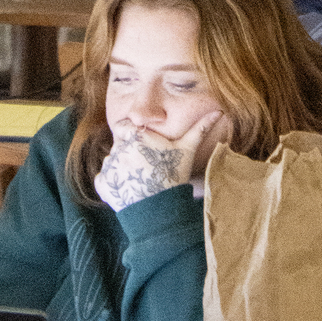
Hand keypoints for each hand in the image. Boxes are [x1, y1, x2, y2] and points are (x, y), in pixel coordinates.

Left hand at [94, 110, 223, 211]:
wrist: (161, 208)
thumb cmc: (174, 176)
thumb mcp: (186, 150)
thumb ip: (199, 129)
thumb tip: (218, 112)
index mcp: (134, 135)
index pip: (124, 127)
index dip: (133, 136)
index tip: (144, 148)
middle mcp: (118, 147)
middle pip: (119, 145)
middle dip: (129, 153)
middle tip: (146, 168)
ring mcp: (109, 166)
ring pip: (111, 161)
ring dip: (121, 168)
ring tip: (139, 180)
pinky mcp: (102, 184)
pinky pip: (103, 179)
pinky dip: (112, 184)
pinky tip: (129, 189)